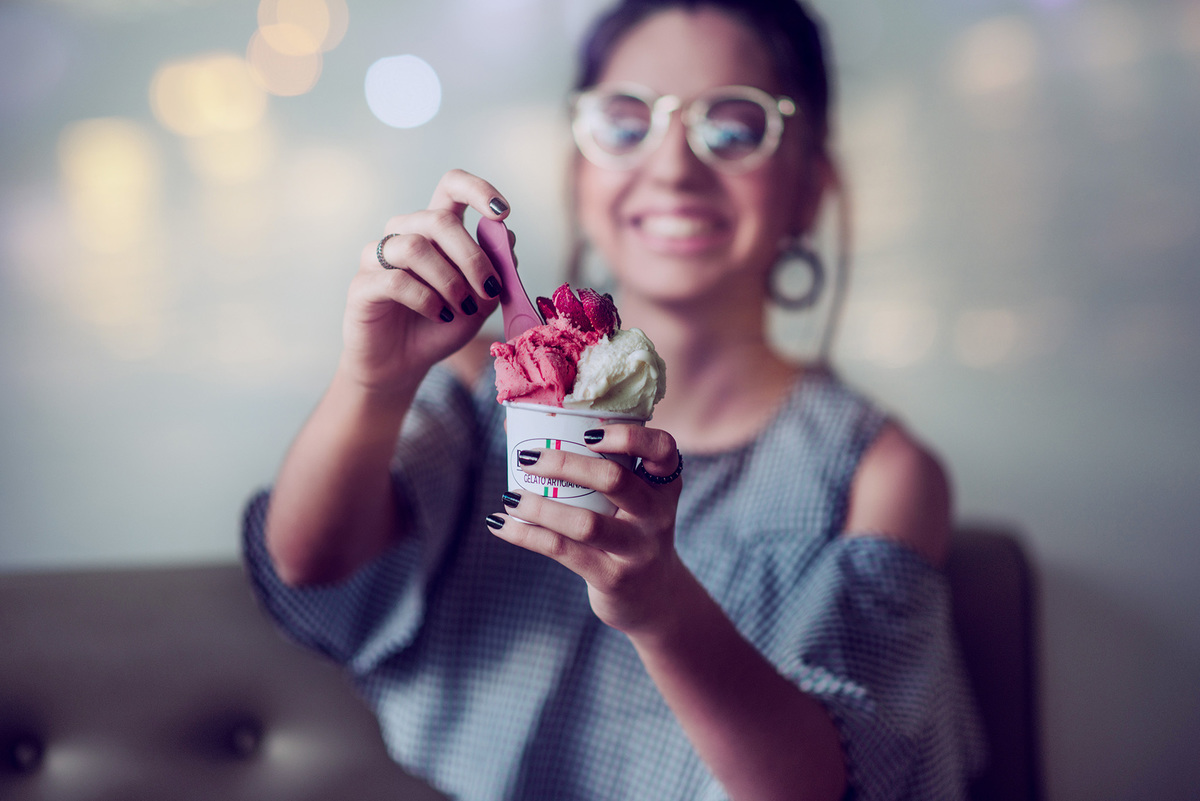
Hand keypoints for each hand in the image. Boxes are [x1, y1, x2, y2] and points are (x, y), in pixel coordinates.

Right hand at [341, 170, 511, 392]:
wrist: (404, 365)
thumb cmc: (441, 326)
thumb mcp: (480, 300)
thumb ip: (495, 270)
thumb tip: (507, 236)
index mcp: (434, 230)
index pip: (451, 187)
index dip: (477, 189)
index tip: (502, 212)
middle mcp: (403, 234)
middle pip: (438, 220)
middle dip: (472, 256)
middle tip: (489, 290)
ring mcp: (378, 257)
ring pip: (415, 247)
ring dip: (450, 280)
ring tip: (463, 307)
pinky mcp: (362, 285)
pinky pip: (396, 280)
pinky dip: (426, 299)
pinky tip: (440, 315)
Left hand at [487, 423, 686, 634]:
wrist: (654, 597)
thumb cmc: (629, 530)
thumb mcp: (635, 500)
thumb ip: (601, 465)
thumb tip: (518, 424)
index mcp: (664, 485)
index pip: (662, 450)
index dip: (629, 436)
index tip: (588, 433)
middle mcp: (657, 515)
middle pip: (615, 480)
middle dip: (564, 464)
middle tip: (528, 458)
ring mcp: (637, 549)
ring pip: (586, 523)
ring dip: (540, 507)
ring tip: (510, 496)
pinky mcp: (613, 577)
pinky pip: (563, 551)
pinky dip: (526, 535)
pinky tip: (500, 523)